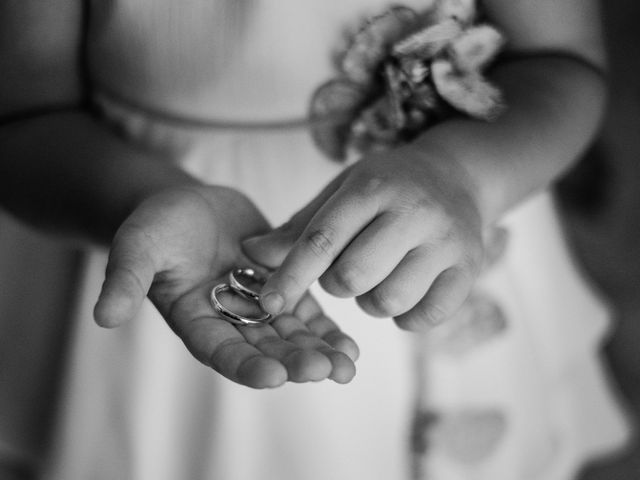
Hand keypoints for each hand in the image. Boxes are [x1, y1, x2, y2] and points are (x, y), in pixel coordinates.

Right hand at [93, 186, 357, 387]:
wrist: (188, 204)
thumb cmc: (157, 225)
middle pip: (265, 349)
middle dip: (294, 361)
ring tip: (347, 366)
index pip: (221, 352)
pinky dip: (327, 329)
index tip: (274, 376)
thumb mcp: (137, 246)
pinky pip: (307, 313)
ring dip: (319, 352)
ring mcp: (259, 306)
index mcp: (196, 321)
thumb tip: (102, 316)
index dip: (246, 365)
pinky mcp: (283, 286)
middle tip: (325, 370)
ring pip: (292, 336)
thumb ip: (124, 279)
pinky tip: (351, 345)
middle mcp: (230, 322)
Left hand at [242, 146, 483, 330]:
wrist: (456, 176)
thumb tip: (249, 254)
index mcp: (373, 187)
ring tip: (379, 276)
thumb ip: (299, 228)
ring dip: (370, 301)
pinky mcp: (469, 269)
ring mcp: (447, 241)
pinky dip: (405, 316)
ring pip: (387, 302)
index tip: (267, 304)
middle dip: (336, 284)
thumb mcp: (341, 192)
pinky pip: (424, 318)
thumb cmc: (387, 186)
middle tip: (347, 268)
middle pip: (352, 278)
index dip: (290, 276)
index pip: (322, 239)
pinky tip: (405, 290)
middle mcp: (414, 211)